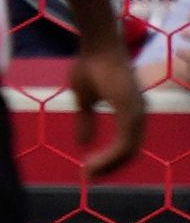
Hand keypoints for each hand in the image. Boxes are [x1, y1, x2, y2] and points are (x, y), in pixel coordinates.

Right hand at [71, 34, 147, 174]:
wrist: (96, 45)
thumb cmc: (90, 65)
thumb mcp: (83, 99)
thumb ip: (86, 121)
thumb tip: (83, 143)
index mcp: (130, 112)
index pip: (126, 145)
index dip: (110, 160)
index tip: (90, 170)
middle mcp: (139, 115)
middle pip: (130, 153)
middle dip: (109, 167)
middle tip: (89, 177)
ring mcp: (137, 113)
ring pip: (128, 151)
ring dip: (108, 165)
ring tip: (89, 172)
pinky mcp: (130, 111)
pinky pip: (123, 142)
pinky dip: (109, 156)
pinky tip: (92, 160)